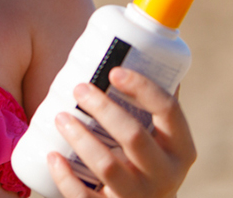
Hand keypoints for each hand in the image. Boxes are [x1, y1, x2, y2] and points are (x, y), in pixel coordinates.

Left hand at [48, 68, 195, 197]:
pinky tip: (51, 155)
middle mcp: (165, 175)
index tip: (113, 70)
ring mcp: (139, 197)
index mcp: (181, 148)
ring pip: (108, 166)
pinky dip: (66, 177)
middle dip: (103, 108)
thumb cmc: (147, 159)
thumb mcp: (161, 136)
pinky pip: (85, 197)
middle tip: (78, 88)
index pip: (168, 111)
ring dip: (80, 137)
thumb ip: (151, 103)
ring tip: (60, 116)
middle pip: (133, 136)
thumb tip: (137, 49)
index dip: (142, 87)